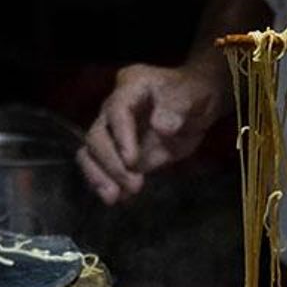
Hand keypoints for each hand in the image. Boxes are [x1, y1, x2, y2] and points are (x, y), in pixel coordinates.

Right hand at [77, 63, 226, 203]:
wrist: (194, 109)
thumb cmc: (192, 94)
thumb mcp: (192, 96)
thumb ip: (178, 107)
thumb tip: (162, 127)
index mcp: (131, 86)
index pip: (117, 110)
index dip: (121, 136)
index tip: (132, 161)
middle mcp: (114, 108)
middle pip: (97, 135)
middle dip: (111, 163)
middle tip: (135, 185)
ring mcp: (113, 132)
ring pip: (91, 153)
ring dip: (99, 176)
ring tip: (113, 198)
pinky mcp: (118, 153)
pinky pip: (102, 168)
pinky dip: (107, 183)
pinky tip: (119, 199)